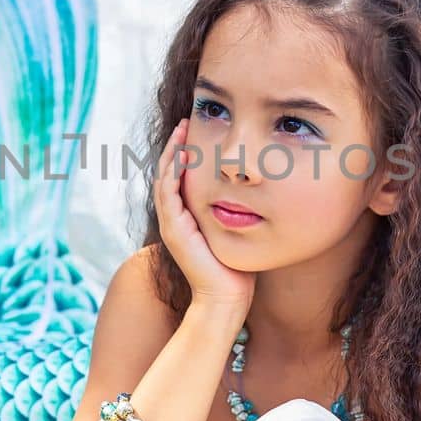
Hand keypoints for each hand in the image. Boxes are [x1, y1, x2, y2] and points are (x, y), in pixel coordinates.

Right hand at [155, 117, 256, 310]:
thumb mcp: (236, 232)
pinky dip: (174, 172)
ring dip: (173, 152)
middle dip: (176, 145)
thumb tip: (255, 193)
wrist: (225, 299)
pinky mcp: (175, 230)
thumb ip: (237, 213)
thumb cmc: (236, 270)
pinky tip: (183, 155)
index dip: (185, 153)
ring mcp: (172, 224)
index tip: (196, 130)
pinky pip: (169, 194)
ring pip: (165, 178)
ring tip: (182, 130)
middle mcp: (175, 219)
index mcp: (187, 218)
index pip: (180, 178)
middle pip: (168, 172)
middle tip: (185, 121)